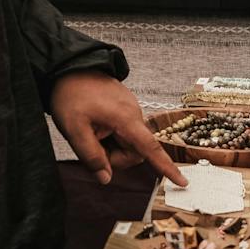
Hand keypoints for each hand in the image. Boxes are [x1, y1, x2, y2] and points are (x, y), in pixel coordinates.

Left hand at [50, 70, 187, 186]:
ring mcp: (129, 108)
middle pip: (134, 150)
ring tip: (90, 130)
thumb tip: (106, 178)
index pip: (150, 149)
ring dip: (110, 145)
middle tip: (91, 146)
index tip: (182, 182)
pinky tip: (94, 124)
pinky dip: (110, 135)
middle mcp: (134, 113)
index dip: (166, 167)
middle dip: (114, 156)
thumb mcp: (74, 130)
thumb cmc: (70, 95)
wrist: (67, 66)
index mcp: (126, 118)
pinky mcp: (124, 106)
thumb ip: (91, 157)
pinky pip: (122, 130)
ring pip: (127, 141)